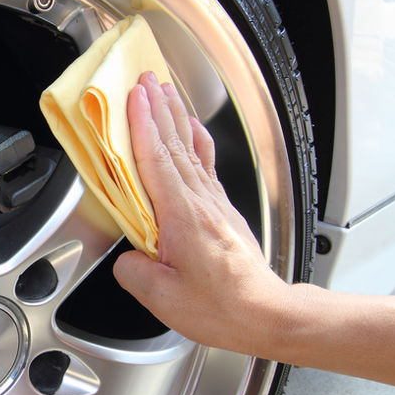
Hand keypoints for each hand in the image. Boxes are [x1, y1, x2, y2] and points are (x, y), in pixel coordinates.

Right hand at [112, 72, 290, 352]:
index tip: (133, 97)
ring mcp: (215, 204)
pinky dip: (195, 141)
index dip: (142, 126)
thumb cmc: (222, 307)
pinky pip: (205, 165)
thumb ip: (134, 271)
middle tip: (146, 79)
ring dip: (175, 117)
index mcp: (182, 217)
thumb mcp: (162, 297)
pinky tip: (192, 131)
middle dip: (158, 109)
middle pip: (175, 145)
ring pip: (191, 150)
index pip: (157, 160)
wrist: (267, 315)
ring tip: (165, 92)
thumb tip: (127, 259)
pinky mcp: (222, 212)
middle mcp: (201, 202)